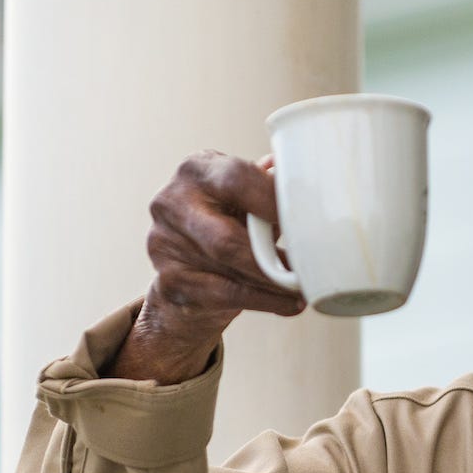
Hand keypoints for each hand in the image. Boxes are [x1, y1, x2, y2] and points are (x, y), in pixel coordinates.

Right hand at [109, 151, 306, 382]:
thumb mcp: (245, 199)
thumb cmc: (227, 224)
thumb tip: (307, 186)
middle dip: (270, 257)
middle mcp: (171, 202)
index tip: (306, 219)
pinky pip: (225, 294)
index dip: (273, 201)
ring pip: (229, 269)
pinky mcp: (169, 281)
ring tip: (303, 287)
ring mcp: (164, 243)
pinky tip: (288, 303)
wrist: (189, 272)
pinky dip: (264, 301)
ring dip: (273, 282)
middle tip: (307, 266)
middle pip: (227, 237)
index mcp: (196, 170)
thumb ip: (269, 190)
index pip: (236, 178)